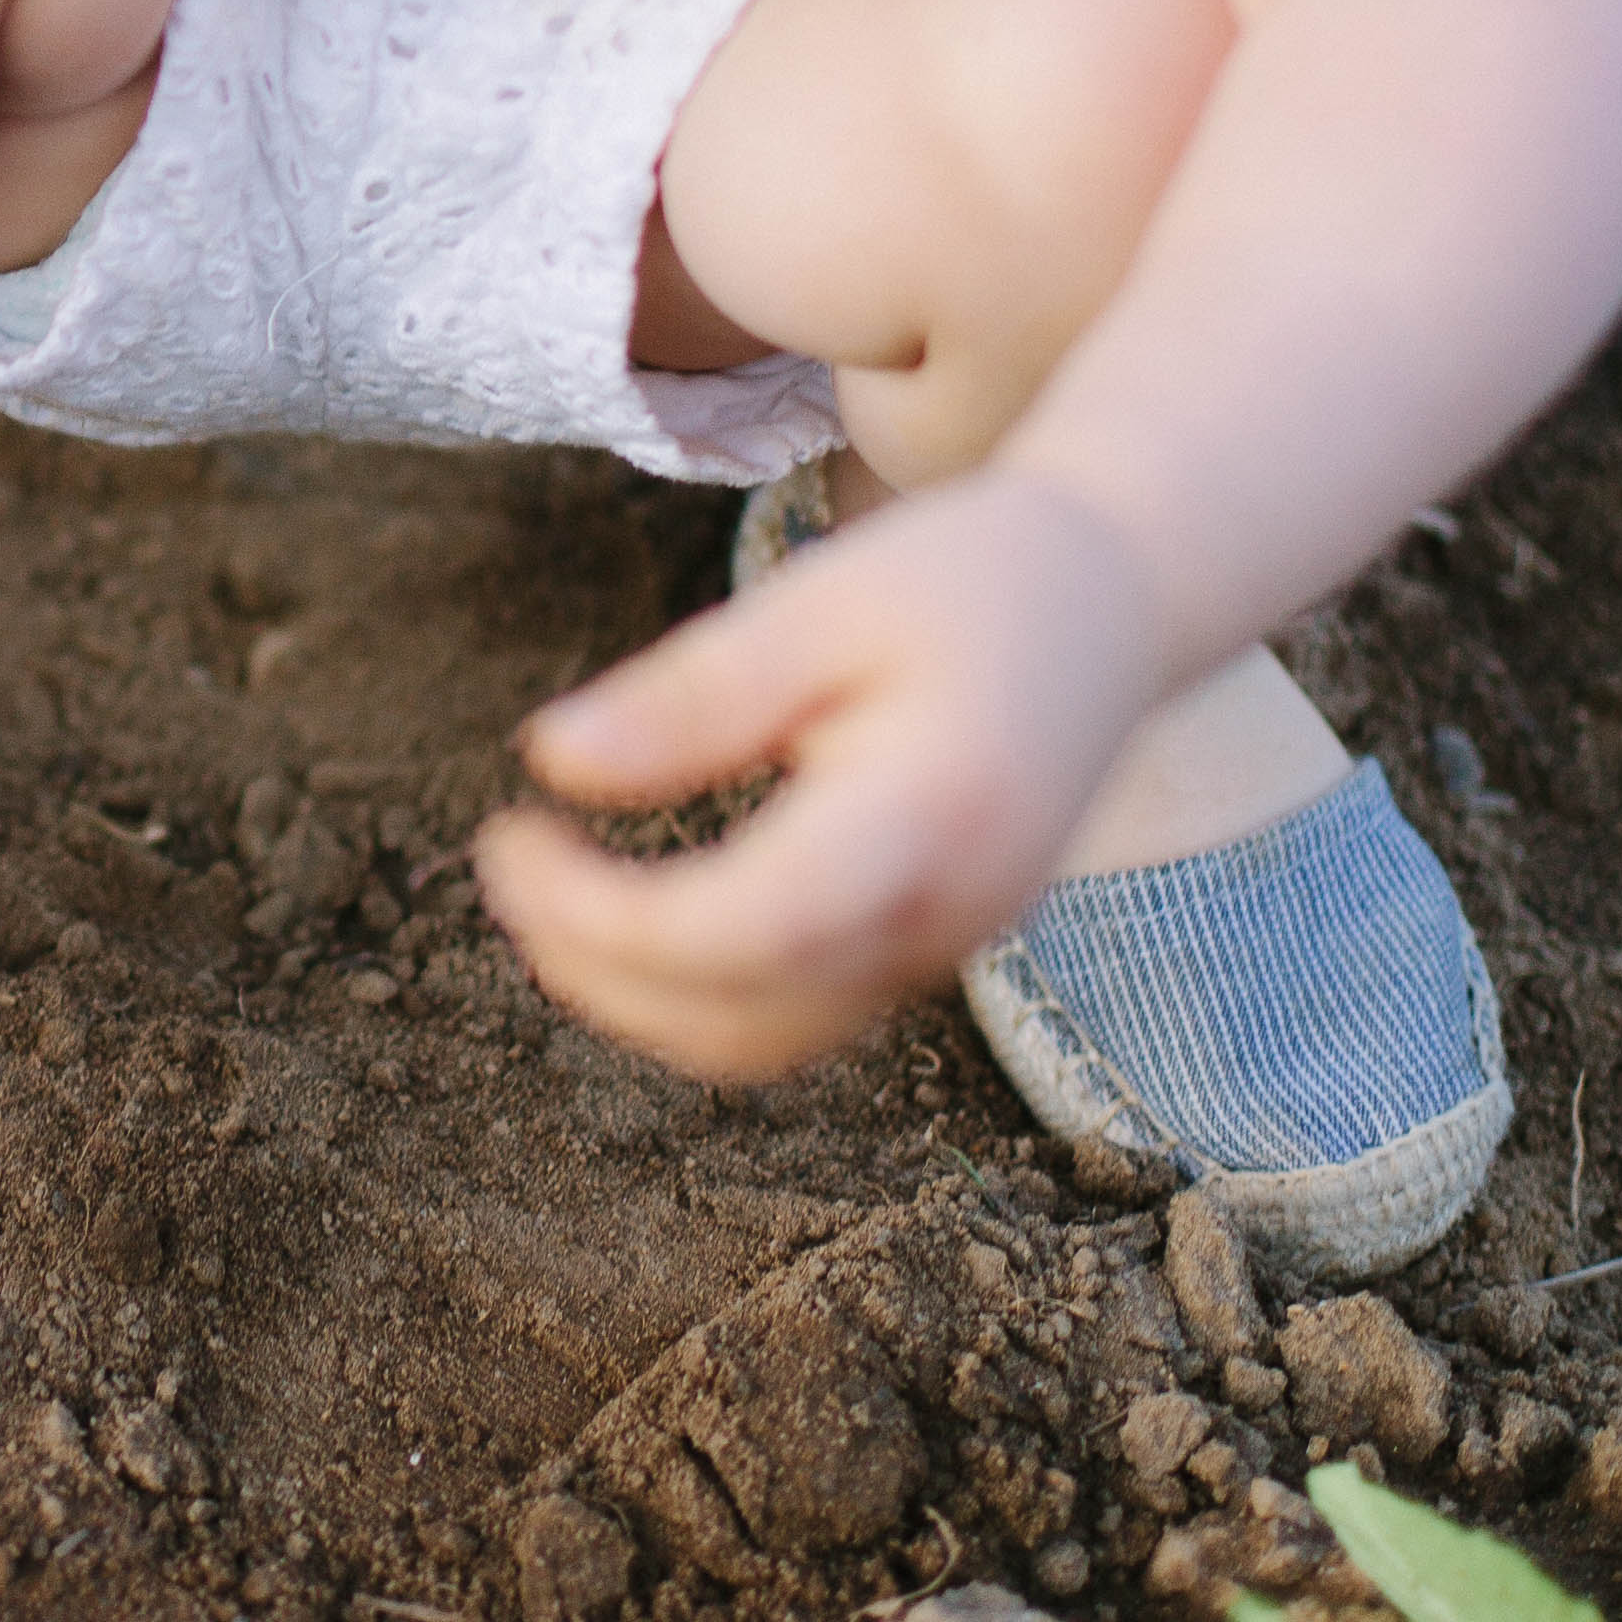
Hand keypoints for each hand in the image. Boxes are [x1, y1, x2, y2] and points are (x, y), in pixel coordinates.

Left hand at [474, 469, 1164, 1080]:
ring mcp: (946, 949)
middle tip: (503, 859)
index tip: (508, 835)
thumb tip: (553, 761)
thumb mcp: (822, 598)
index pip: (736, 934)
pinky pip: (796, 1018)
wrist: (1117, 603)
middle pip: (737, 1018)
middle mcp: (947, 915)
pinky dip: (695, 993)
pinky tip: (625, 912)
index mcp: (926, 818)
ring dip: (632, 997)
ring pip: (761, 1044)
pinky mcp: (930, 951)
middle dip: (593, 966)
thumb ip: (694, 694)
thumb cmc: (967, 578)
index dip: (598, 915)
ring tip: (544, 892)